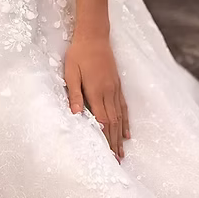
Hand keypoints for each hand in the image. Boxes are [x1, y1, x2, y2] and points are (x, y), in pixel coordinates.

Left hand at [64, 32, 130, 162]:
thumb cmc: (79, 53)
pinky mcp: (117, 85)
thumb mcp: (71, 71)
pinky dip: (126, 121)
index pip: (102, 120)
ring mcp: (115, 89)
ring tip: (122, 152)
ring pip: (119, 117)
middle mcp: (108, 92)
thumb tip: (75, 113)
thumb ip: (74, 92)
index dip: (104, 138)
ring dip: (120, 135)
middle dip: (114, 142)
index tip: (106, 154)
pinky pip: (123, 107)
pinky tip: (127, 132)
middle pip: (113, 122)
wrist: (94, 36)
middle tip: (116, 161)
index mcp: (96, 91)